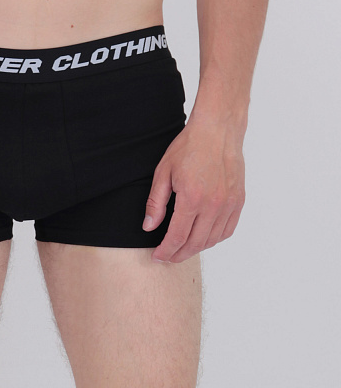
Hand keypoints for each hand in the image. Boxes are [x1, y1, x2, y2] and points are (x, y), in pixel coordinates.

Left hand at [142, 118, 245, 262]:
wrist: (217, 130)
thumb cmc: (188, 147)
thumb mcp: (163, 172)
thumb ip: (156, 203)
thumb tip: (149, 227)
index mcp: (192, 198)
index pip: (177, 236)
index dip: (166, 250)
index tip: (157, 256)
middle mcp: (213, 205)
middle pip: (196, 243)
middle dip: (179, 254)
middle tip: (167, 257)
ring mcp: (229, 204)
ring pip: (213, 239)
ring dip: (196, 249)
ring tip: (182, 249)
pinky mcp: (239, 201)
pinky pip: (227, 230)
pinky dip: (214, 239)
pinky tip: (203, 238)